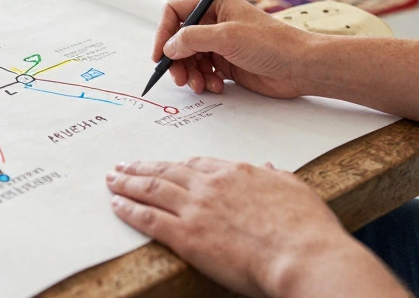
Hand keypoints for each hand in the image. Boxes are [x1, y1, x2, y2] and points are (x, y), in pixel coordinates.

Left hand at [106, 158, 387, 297]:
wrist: (303, 255)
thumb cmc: (307, 229)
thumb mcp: (296, 190)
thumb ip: (278, 176)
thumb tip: (270, 166)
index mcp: (237, 172)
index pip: (198, 163)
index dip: (176, 164)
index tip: (164, 164)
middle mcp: (211, 185)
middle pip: (167, 171)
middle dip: (142, 167)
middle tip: (123, 165)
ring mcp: (196, 209)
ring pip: (152, 189)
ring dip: (127, 182)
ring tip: (111, 179)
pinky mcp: (187, 236)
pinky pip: (148, 218)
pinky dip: (128, 209)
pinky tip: (116, 205)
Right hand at [153, 0, 313, 96]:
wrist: (301, 67)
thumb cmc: (273, 43)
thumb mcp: (227, 36)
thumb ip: (193, 39)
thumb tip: (169, 47)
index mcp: (215, 5)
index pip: (176, 13)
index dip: (164, 32)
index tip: (160, 54)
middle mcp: (215, 22)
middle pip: (180, 40)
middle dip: (177, 60)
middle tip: (179, 77)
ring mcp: (221, 44)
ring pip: (190, 59)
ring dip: (191, 74)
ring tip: (200, 85)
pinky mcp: (228, 64)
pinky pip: (204, 72)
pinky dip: (204, 81)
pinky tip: (216, 86)